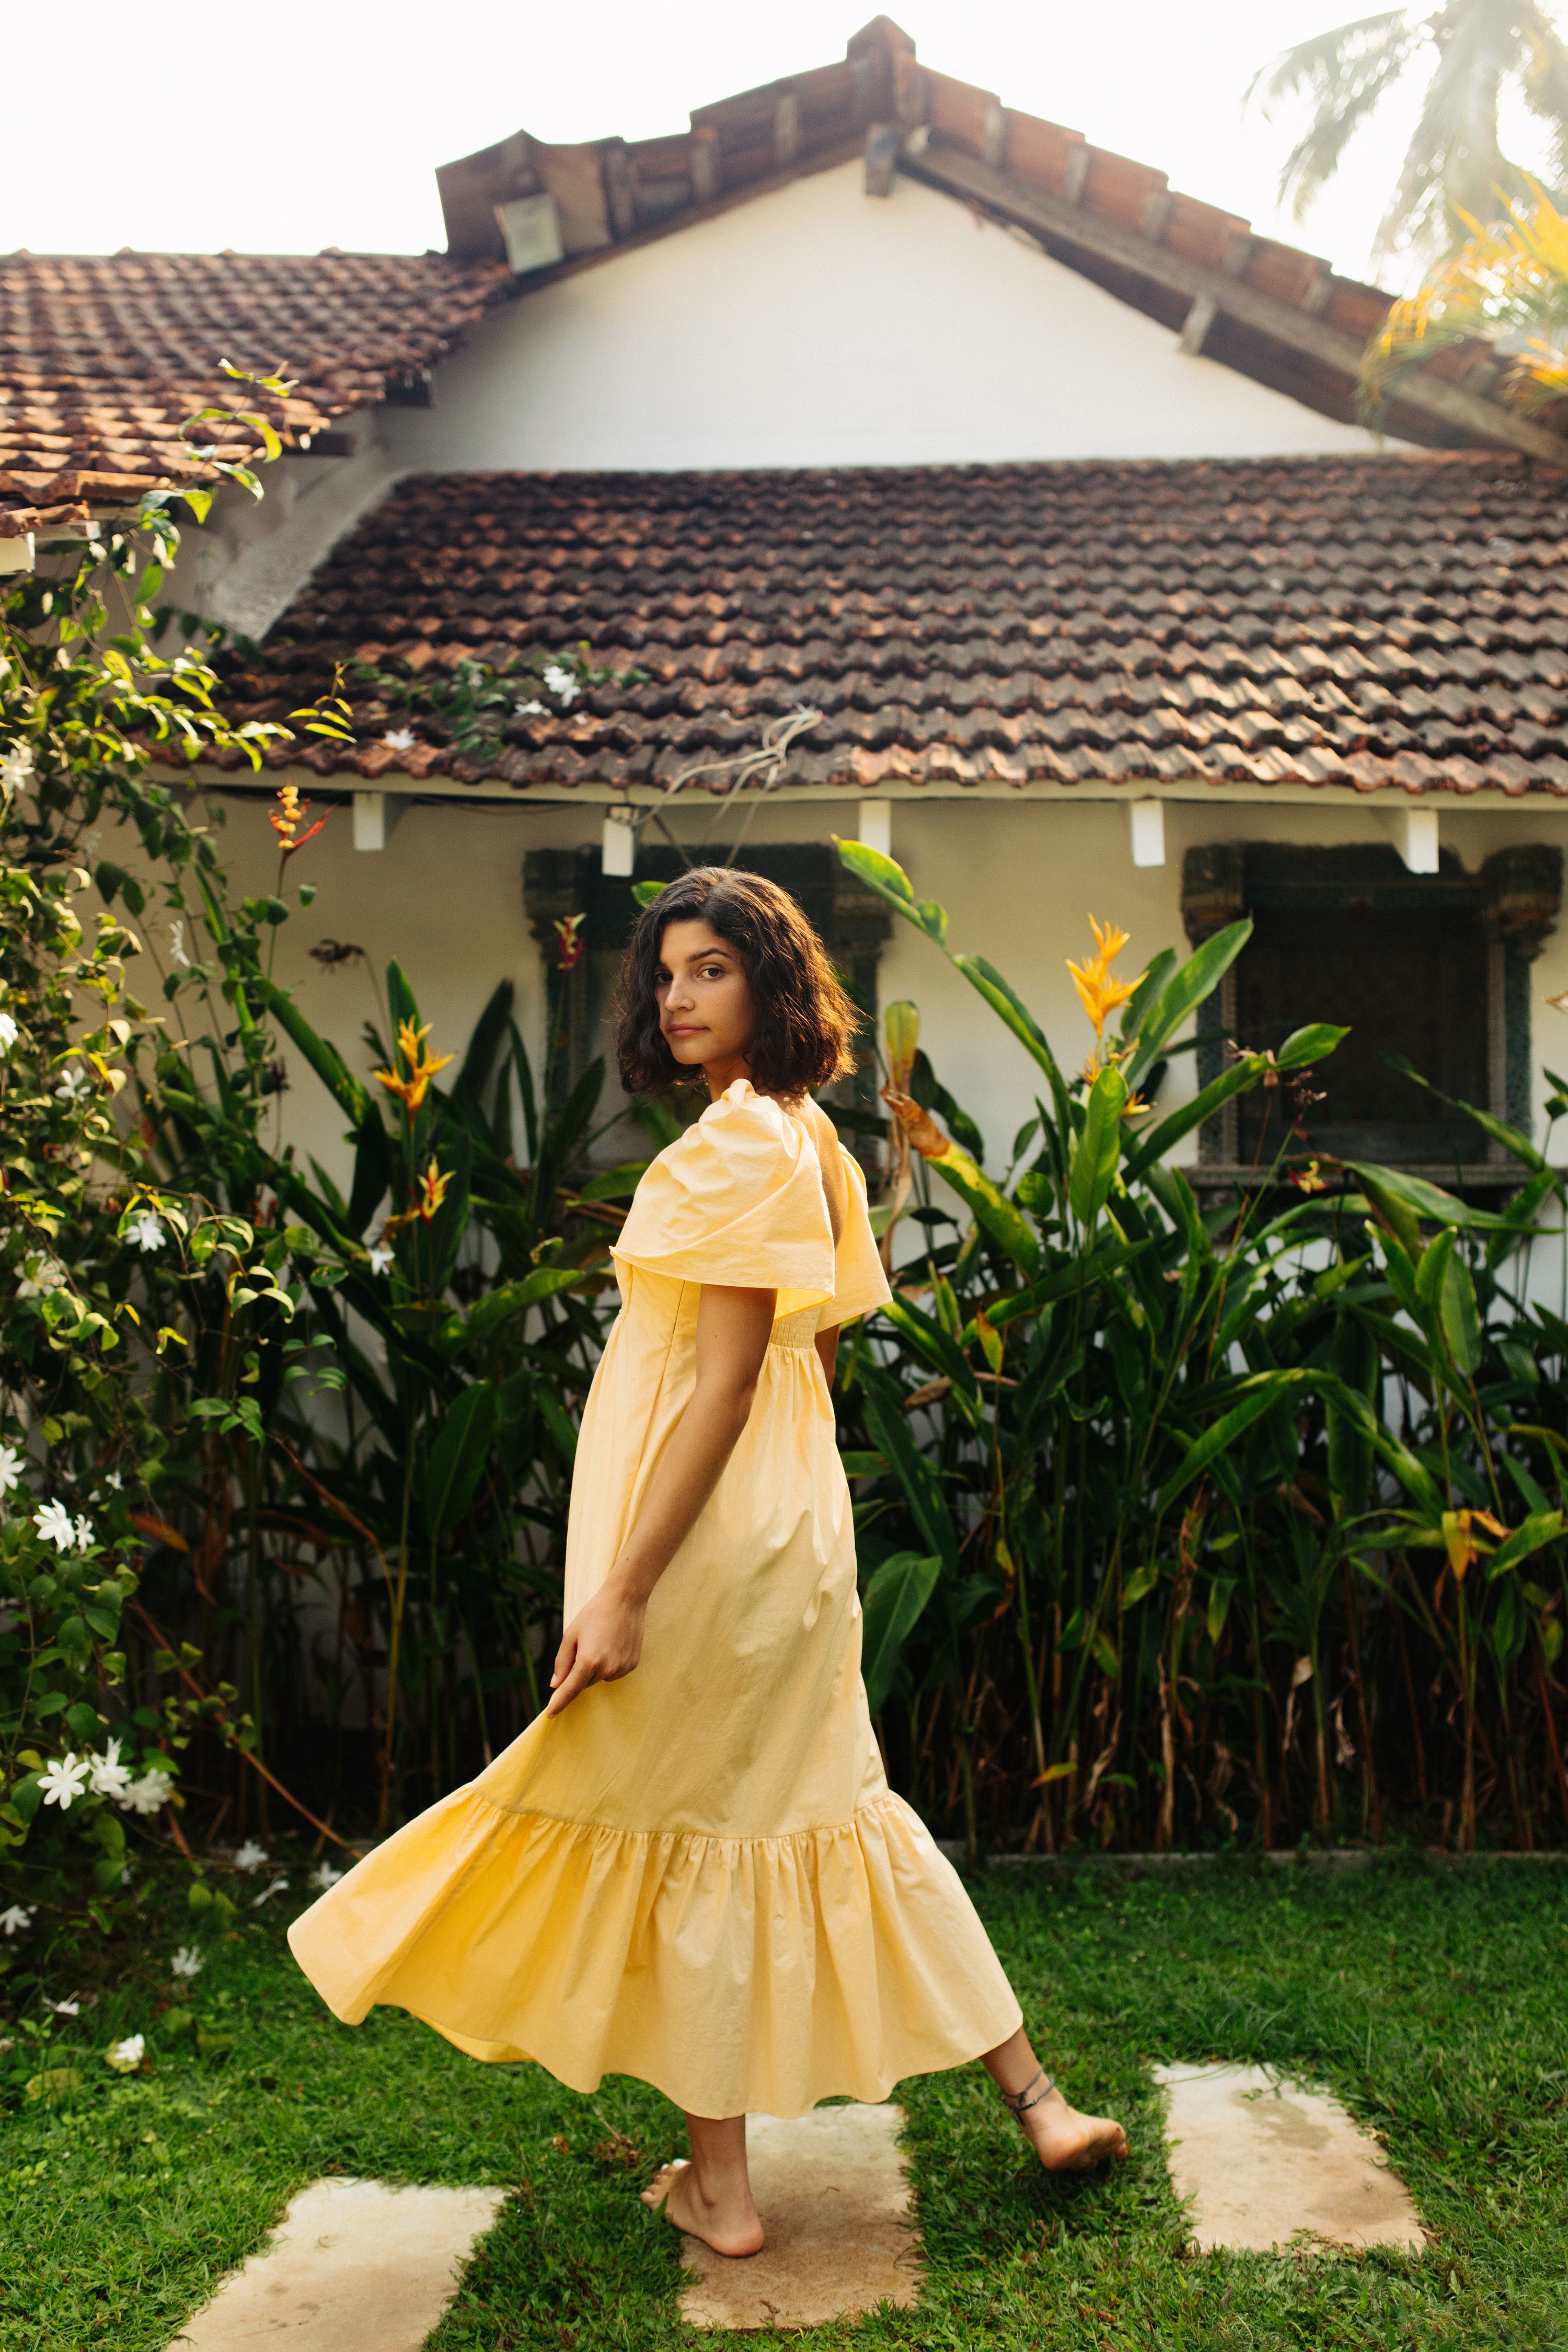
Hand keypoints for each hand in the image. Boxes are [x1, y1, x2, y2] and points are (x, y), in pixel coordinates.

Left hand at [545, 1580, 646, 1716]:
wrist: (626, 1599)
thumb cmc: (594, 1613)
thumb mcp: (571, 1634)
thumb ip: (562, 1662)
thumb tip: (556, 1684)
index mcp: (589, 1661)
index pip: (570, 1690)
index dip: (559, 1703)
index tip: (550, 1714)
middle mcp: (607, 1668)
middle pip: (585, 1682)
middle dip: (579, 1671)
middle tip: (584, 1645)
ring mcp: (622, 1668)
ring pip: (600, 1678)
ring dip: (595, 1667)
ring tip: (601, 1641)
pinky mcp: (632, 1665)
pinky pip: (614, 1672)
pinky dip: (609, 1664)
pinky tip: (612, 1644)